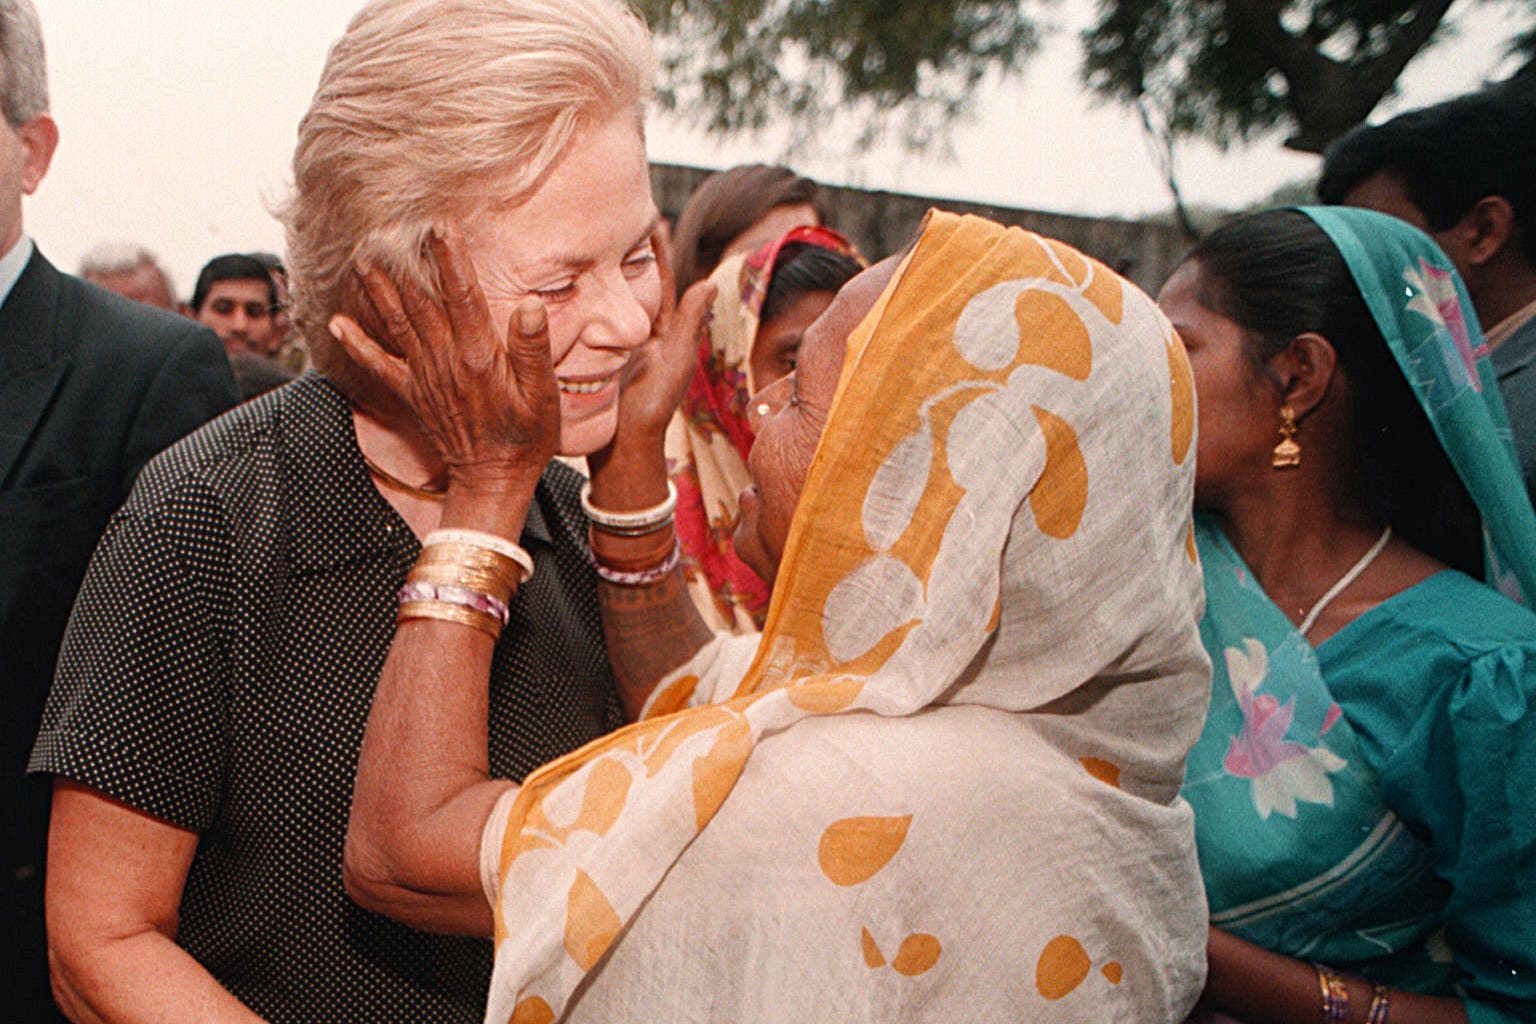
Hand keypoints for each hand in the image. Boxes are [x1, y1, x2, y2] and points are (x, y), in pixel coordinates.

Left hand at [328, 223, 559, 490]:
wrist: (494, 481)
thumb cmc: (526, 437)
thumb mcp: (544, 395)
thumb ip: (533, 350)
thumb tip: (529, 305)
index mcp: (479, 357)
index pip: (463, 297)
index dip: (451, 260)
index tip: (441, 227)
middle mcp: (446, 362)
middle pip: (422, 302)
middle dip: (409, 262)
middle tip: (390, 228)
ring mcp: (425, 377)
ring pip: (398, 324)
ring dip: (378, 290)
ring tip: (362, 257)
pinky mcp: (413, 394)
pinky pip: (379, 366)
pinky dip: (356, 344)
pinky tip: (336, 323)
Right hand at [593, 225, 714, 468]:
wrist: (618, 447)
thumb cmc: (651, 411)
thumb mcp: (674, 364)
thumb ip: (689, 326)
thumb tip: (710, 284)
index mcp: (662, 330)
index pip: (660, 279)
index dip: (656, 248)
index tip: (653, 215)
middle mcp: (636, 331)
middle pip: (630, 281)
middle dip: (624, 249)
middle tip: (617, 211)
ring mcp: (610, 341)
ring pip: (605, 296)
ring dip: (600, 268)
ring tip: (591, 233)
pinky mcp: (588, 352)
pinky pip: (584, 318)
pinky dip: (578, 296)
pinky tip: (563, 276)